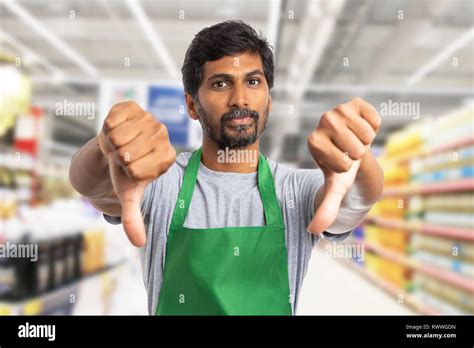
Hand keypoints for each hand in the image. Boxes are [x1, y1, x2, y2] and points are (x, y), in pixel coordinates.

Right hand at [98, 101, 175, 246]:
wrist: (113, 148)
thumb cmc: (124, 172)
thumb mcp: (128, 194)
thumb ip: (134, 217)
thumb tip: (139, 243)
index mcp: (167, 158)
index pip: (135, 170)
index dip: (125, 171)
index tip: (130, 168)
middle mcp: (163, 136)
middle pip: (125, 152)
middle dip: (116, 157)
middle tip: (122, 155)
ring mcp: (150, 119)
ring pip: (118, 136)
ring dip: (110, 143)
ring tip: (119, 144)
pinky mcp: (133, 107)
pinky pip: (112, 120)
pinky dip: (106, 128)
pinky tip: (115, 130)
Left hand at [307, 98, 380, 233]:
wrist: (352, 149)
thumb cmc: (341, 169)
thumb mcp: (335, 189)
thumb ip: (325, 208)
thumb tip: (312, 231)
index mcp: (313, 142)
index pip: (344, 163)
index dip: (348, 167)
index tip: (340, 163)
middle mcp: (322, 122)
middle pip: (357, 148)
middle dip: (359, 155)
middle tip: (350, 152)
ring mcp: (338, 109)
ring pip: (367, 134)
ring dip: (367, 142)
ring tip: (355, 141)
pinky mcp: (355, 102)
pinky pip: (375, 119)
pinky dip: (375, 128)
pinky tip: (362, 128)